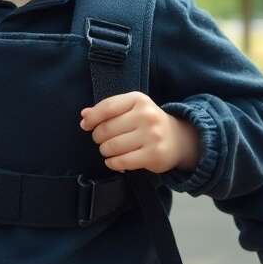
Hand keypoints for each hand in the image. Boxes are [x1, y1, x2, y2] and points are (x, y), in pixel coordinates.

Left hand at [80, 91, 198, 173]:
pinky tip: (114, 161)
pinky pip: (121, 161)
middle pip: (106, 129)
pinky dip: (112, 163)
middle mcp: (146, 115)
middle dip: (98, 137)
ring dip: (105, 151)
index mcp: (138, 99)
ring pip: (112, 146)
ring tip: (109, 150)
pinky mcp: (154, 155)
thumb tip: (84, 114)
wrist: (178, 139)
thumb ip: (107, 110)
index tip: (85, 125)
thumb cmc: (147, 123)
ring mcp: (152, 135)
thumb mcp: (130, 109)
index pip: (106, 108)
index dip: (92, 118)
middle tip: (102, 140)